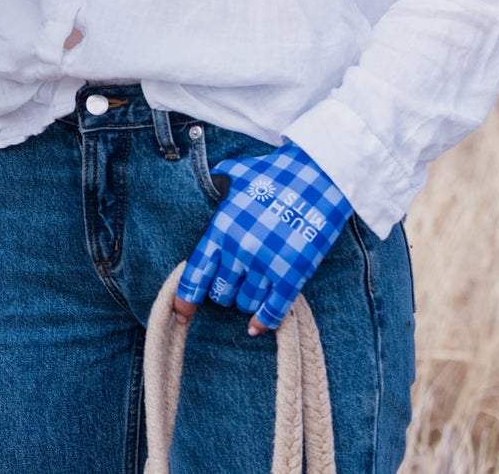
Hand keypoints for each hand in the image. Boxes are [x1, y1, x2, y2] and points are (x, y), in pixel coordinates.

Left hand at [173, 141, 350, 335]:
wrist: (316, 177)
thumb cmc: (274, 174)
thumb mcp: (236, 173)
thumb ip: (217, 183)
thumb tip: (208, 183)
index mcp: (221, 228)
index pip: (196, 272)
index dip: (186, 298)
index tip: (182, 314)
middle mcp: (239, 250)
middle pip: (220, 293)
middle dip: (223, 292)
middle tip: (231, 284)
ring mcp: (266, 264)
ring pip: (245, 303)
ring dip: (245, 301)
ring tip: (250, 289)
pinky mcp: (292, 275)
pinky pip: (273, 310)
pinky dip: (264, 321)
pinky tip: (257, 326)